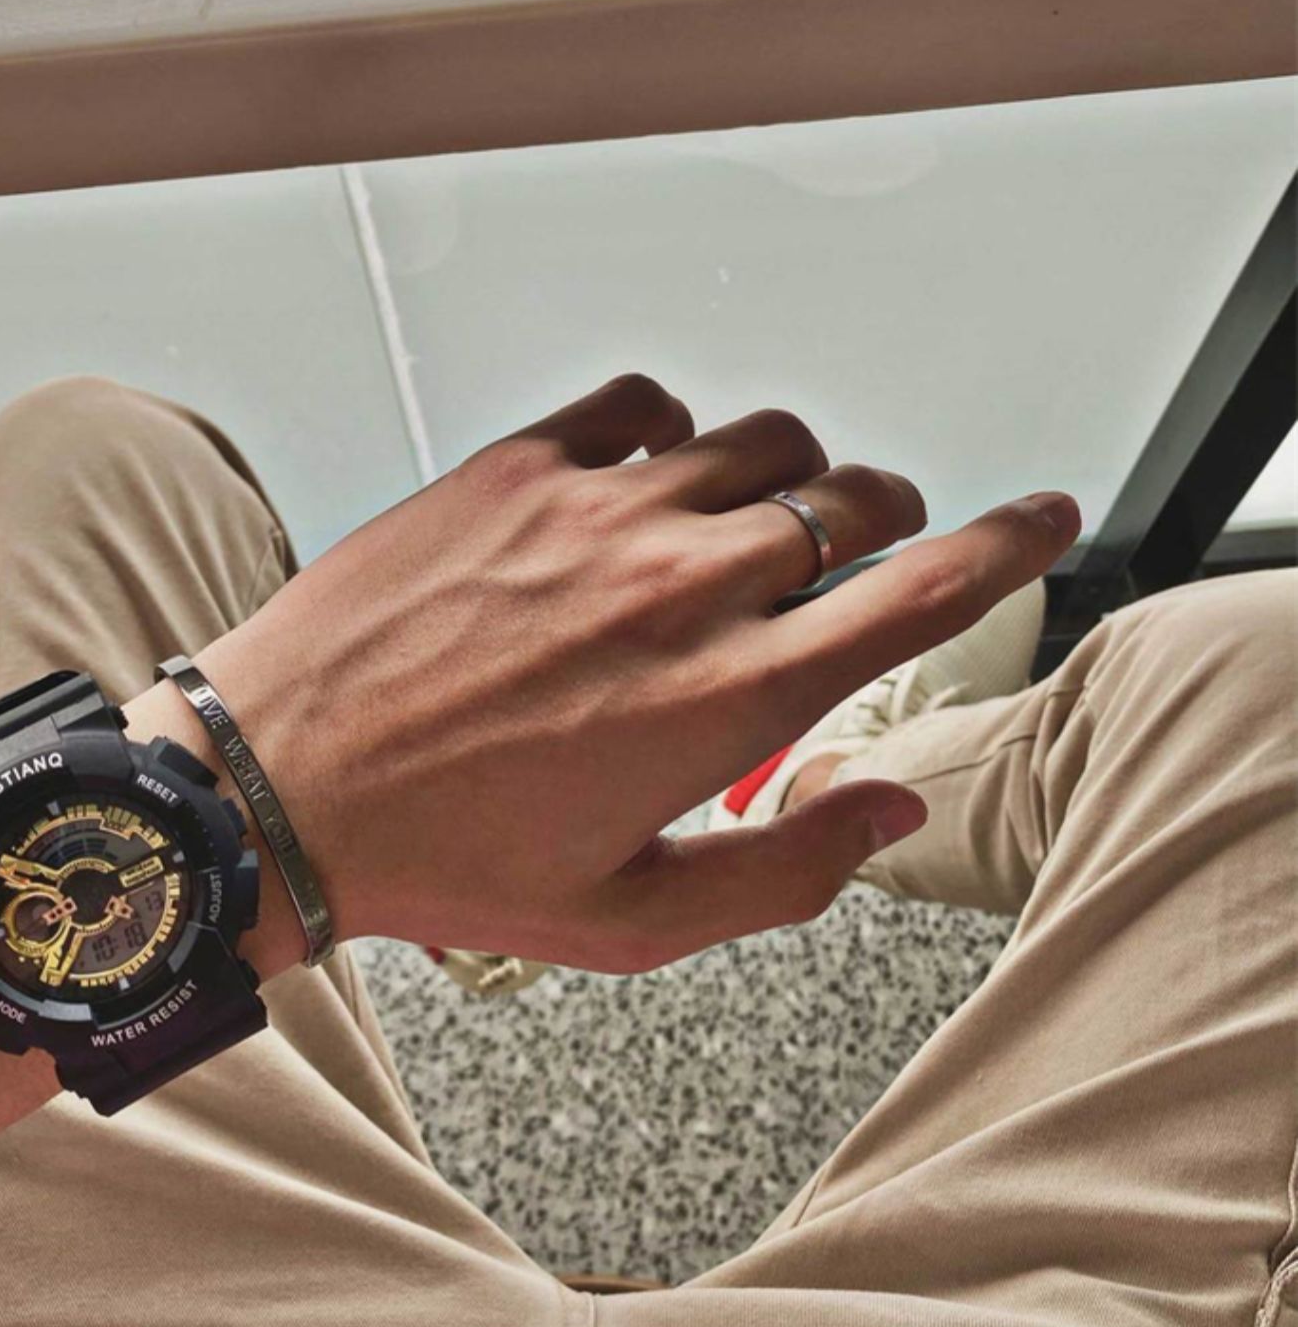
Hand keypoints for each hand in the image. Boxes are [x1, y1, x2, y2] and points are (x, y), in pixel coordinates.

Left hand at [200, 376, 1077, 972]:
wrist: (278, 790)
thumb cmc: (449, 865)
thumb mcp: (632, 919)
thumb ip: (787, 867)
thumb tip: (892, 806)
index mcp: (732, 698)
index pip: (924, 590)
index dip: (1011, 544)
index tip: (1048, 518)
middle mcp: (684, 586)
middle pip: (856, 502)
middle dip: (889, 520)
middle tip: (866, 550)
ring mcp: (598, 514)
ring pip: (762, 443)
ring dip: (791, 476)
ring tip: (757, 523)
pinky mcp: (514, 468)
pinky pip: (641, 406)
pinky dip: (674, 431)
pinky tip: (650, 479)